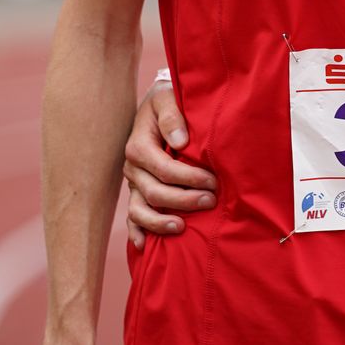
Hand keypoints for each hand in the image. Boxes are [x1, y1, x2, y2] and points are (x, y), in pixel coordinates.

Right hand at [123, 81, 216, 247]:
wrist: (155, 106)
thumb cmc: (166, 101)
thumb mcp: (167, 98)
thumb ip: (172, 117)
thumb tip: (181, 142)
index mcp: (139, 145)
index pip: (163, 169)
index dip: (189, 178)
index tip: (213, 181)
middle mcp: (133, 168)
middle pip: (154, 192)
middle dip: (183, 200)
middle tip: (210, 201)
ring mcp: (133, 183)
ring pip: (140, 210)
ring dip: (160, 221)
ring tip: (181, 227)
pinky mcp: (137, 192)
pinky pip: (132, 216)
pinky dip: (137, 231)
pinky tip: (145, 246)